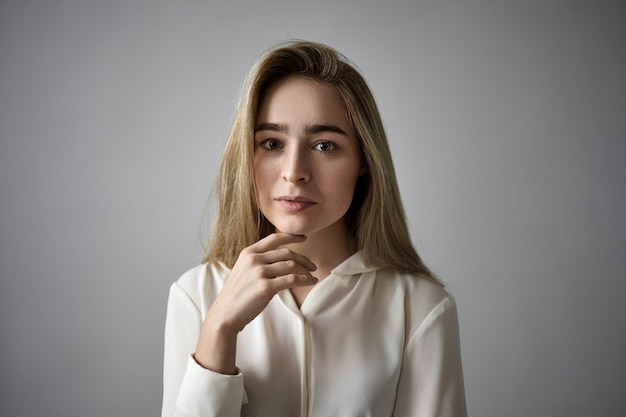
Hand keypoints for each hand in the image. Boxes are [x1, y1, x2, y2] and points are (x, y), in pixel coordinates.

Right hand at [194, 233, 316, 372]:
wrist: (225, 314)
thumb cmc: (237, 295)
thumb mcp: (244, 270)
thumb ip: (260, 262)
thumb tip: (284, 262)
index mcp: (249, 252)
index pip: (274, 239)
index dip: (291, 236)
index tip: (304, 237)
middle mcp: (254, 259)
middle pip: (287, 252)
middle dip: (303, 259)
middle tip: (313, 266)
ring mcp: (259, 272)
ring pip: (291, 265)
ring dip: (306, 271)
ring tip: (312, 276)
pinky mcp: (265, 287)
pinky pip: (292, 280)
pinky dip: (305, 280)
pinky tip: (310, 282)